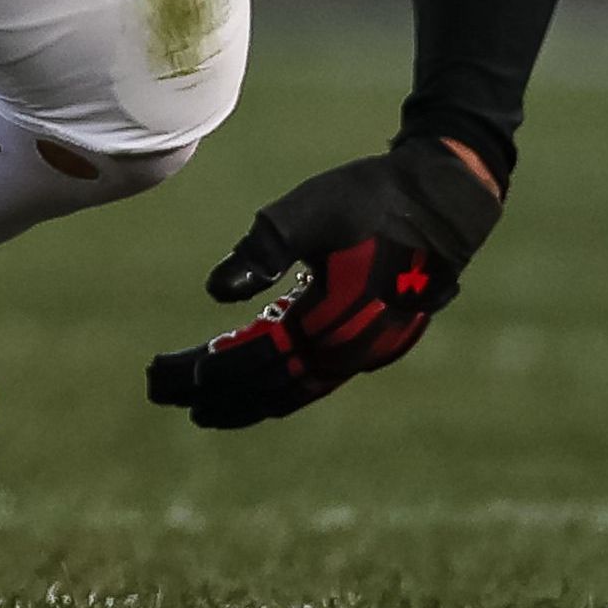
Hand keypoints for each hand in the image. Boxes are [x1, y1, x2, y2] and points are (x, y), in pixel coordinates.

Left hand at [145, 137, 502, 429]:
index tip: (162, 375)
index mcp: (327, 318)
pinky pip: (320, 380)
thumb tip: (214, 291)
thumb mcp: (308, 211)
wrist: (446, 200)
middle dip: (214, 393)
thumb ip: (260, 251)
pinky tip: (264, 389)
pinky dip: (285, 390)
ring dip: (249, 400)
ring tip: (205, 411)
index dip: (203, 371)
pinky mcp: (379, 343)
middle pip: (268, 386)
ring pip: (298, 391)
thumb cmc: (372, 197)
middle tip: (162, 393)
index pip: (249, 360)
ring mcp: (368, 351)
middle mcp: (348, 347)